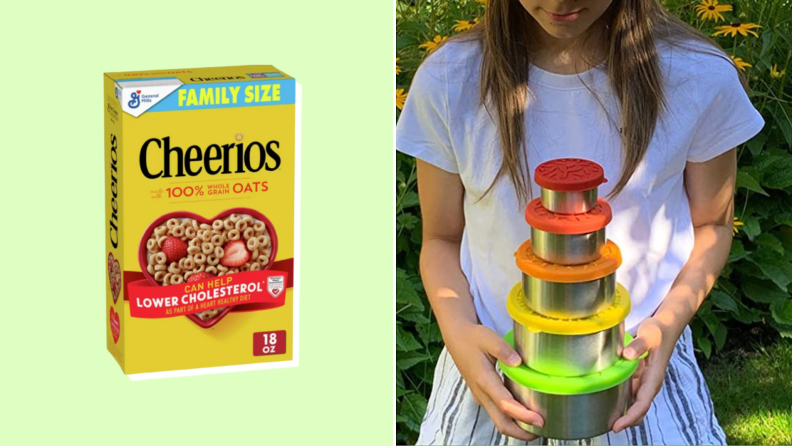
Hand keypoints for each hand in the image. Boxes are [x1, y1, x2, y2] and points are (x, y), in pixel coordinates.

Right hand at [444, 322, 543, 440]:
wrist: (456, 337)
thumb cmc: (472, 337)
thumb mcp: (488, 338)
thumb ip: (503, 350)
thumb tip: (518, 362)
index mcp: (483, 379)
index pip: (505, 404)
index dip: (523, 415)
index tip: (539, 420)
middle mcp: (482, 393)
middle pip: (502, 423)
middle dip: (522, 432)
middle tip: (543, 430)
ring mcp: (481, 396)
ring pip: (500, 421)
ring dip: (518, 428)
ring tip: (537, 425)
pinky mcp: (483, 396)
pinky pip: (498, 414)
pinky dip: (512, 419)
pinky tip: (526, 413)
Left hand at [612, 317, 676, 432]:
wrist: (665, 328)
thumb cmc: (658, 331)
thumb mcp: (650, 334)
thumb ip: (639, 344)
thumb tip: (627, 356)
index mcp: (654, 377)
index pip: (642, 403)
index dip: (630, 417)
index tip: (618, 426)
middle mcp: (650, 383)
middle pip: (639, 409)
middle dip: (626, 421)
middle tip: (608, 427)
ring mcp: (644, 382)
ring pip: (634, 404)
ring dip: (623, 414)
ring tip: (605, 421)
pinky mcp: (639, 378)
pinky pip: (630, 394)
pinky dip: (622, 403)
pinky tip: (609, 405)